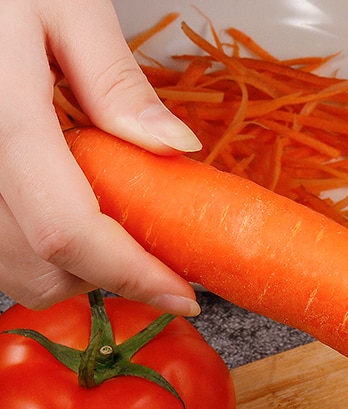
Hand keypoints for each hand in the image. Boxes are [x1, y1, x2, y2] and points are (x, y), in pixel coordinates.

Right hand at [0, 0, 201, 314]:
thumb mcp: (62, 3)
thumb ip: (114, 81)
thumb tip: (177, 148)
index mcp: (0, 121)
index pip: (68, 233)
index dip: (131, 277)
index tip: (183, 295)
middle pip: (42, 268)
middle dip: (111, 275)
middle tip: (154, 248)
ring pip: (17, 271)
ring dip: (76, 267)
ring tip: (112, 224)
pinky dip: (42, 251)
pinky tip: (69, 211)